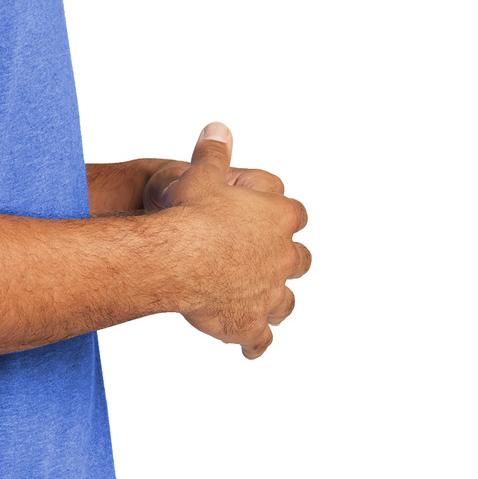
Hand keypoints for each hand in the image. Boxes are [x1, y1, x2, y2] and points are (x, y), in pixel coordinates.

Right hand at [152, 123, 310, 359]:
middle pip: (300, 260)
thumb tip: (218, 130)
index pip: (296, 214)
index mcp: (278, 217)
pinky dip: (255, 343)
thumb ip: (214, 154)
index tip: (271, 218)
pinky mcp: (249, 323)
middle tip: (269, 259)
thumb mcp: (202, 174)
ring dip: (276, 301)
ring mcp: (269, 293)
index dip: (282, 216)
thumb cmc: (191, 214)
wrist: (177, 257)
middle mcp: (283, 256)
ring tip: (264, 303)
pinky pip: (259, 339)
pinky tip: (250, 348)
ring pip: (285, 302)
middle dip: (287, 260)